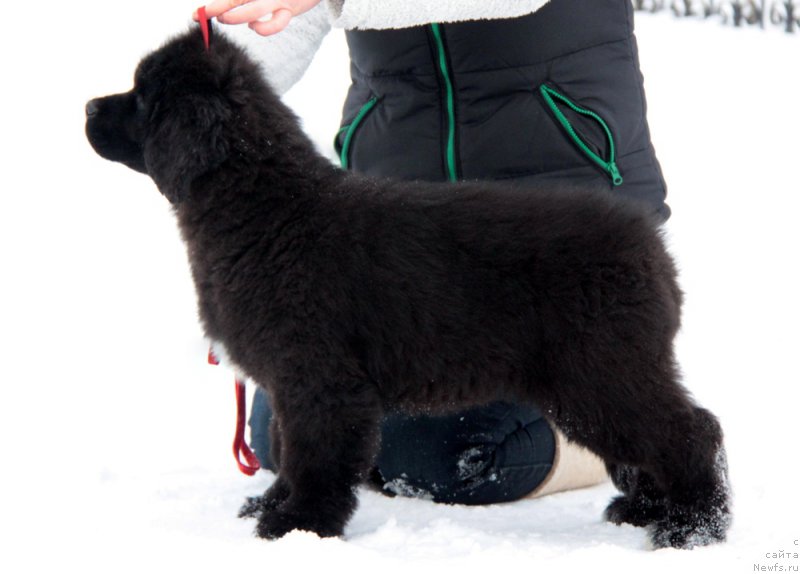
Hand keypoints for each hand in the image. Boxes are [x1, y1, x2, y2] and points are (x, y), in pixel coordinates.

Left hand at [193, 0, 322, 35]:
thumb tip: (229, 12)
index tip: (196, 14)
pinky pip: (277, 21)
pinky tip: (254, 27)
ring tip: (224, 19)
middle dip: (218, 8)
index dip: (213, 6)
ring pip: (255, 9)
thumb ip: (248, 2)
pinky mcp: (290, 8)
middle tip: (202, 16)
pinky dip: (263, 27)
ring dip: (237, 16)